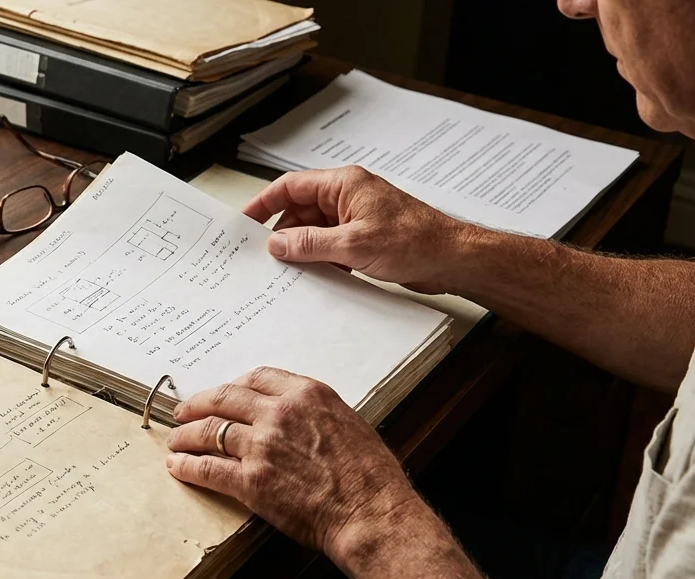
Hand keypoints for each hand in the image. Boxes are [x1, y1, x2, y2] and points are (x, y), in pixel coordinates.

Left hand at [165, 366, 420, 560]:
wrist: (371, 512)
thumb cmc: (370, 476)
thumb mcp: (347, 424)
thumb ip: (314, 415)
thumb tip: (295, 420)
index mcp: (307, 394)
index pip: (257, 377)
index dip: (233, 386)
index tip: (223, 394)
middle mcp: (280, 413)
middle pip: (224, 398)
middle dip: (198, 404)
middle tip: (184, 412)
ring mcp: (262, 445)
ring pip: (209, 431)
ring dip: (186, 436)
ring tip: (176, 441)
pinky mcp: (250, 480)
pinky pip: (207, 468)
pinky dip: (187, 466)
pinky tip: (177, 467)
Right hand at [243, 166, 487, 295]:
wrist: (452, 259)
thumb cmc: (414, 241)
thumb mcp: (353, 244)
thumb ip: (310, 244)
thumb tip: (276, 244)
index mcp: (343, 184)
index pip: (290, 187)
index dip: (263, 203)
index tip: (243, 223)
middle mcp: (346, 197)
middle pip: (299, 212)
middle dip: (282, 234)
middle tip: (263, 258)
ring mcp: (354, 218)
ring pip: (313, 232)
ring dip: (301, 251)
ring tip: (286, 272)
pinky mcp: (362, 239)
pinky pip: (328, 247)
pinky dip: (319, 261)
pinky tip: (313, 278)